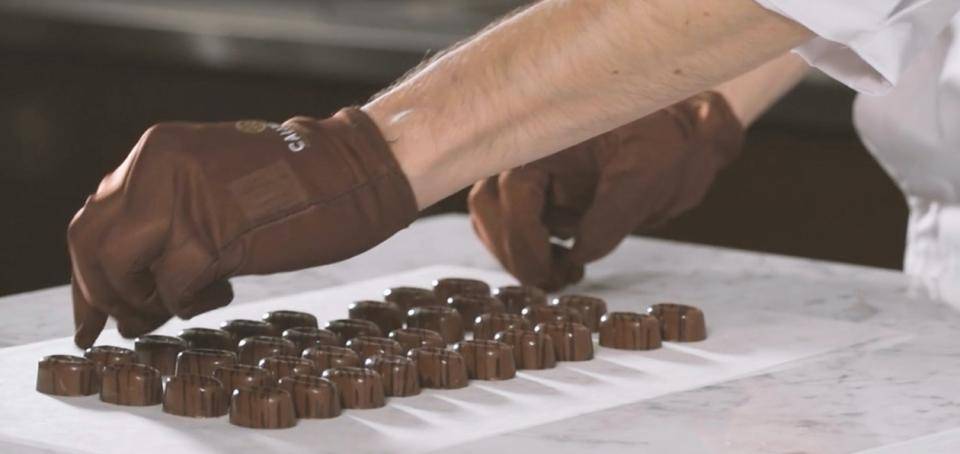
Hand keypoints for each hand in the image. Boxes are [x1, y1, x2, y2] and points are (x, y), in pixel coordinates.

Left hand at [68, 108, 417, 347]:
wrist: (356, 170)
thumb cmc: (297, 183)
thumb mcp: (213, 181)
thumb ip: (168, 211)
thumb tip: (128, 275)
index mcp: (155, 151)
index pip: (93, 217)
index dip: (89, 273)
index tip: (96, 313)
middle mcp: (158, 168)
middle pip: (91, 245)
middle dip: (104, 295)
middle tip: (131, 323)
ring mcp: (185, 201)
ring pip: (123, 271)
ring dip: (148, 303)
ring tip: (188, 303)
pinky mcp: (218, 236)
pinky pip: (175, 287)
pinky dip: (191, 303)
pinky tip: (223, 293)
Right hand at [468, 92, 742, 290]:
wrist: (677, 142)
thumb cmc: (663, 143)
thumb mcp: (650, 170)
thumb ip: (615, 210)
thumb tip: (579, 252)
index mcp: (546, 136)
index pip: (511, 190)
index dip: (523, 237)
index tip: (550, 269)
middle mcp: (527, 153)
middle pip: (487, 205)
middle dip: (512, 250)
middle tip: (550, 280)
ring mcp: (528, 174)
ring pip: (490, 219)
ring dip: (516, 255)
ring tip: (561, 276)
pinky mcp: (536, 195)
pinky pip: (509, 227)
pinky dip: (527, 253)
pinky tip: (564, 266)